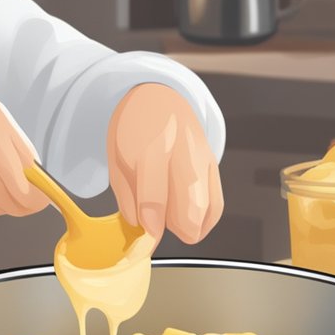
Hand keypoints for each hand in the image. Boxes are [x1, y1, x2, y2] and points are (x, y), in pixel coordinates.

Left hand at [108, 84, 223, 243]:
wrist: (160, 98)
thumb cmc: (133, 132)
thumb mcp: (117, 161)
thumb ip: (128, 198)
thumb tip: (143, 231)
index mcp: (150, 148)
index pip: (154, 194)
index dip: (151, 223)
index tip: (147, 236)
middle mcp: (182, 152)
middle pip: (190, 203)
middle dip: (177, 228)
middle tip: (158, 228)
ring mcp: (203, 158)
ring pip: (207, 207)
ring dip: (190, 226)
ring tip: (171, 221)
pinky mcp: (214, 165)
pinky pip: (217, 204)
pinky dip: (205, 221)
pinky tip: (190, 222)